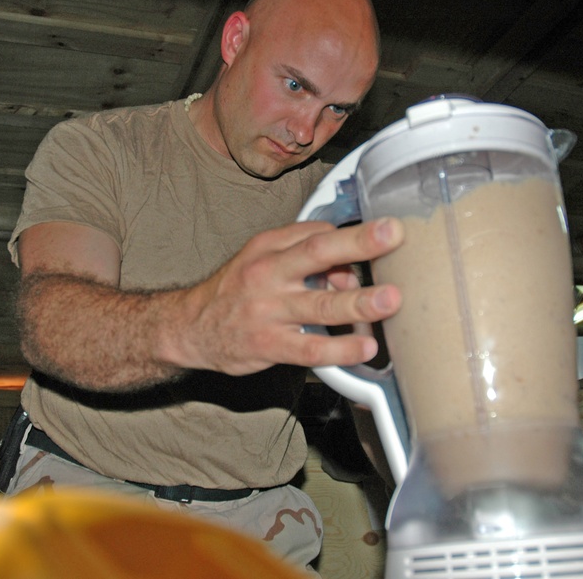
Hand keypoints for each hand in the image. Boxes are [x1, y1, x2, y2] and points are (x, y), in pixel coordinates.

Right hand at [167, 218, 403, 374]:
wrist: (190, 327)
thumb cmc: (236, 291)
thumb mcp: (262, 261)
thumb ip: (303, 259)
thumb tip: (350, 272)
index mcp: (269, 247)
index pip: (316, 233)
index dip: (351, 238)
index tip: (384, 237)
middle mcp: (268, 273)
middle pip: (317, 253)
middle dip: (358, 243)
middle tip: (392, 235)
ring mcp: (268, 310)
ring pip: (319, 305)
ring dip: (358, 302)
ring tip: (390, 300)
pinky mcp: (268, 344)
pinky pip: (310, 349)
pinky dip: (340, 349)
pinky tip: (364, 347)